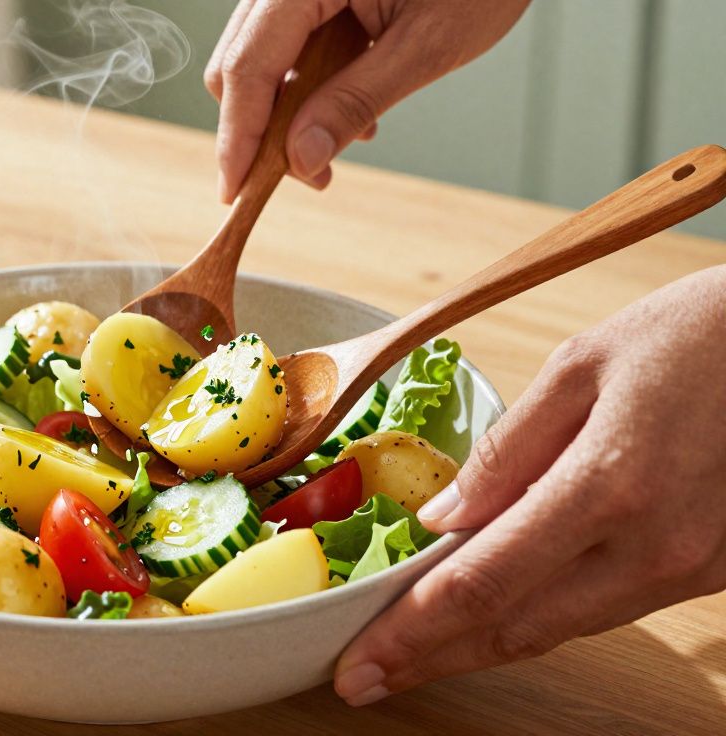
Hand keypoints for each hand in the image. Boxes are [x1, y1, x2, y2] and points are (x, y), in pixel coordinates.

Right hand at [205, 0, 528, 200]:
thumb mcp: (425, 45)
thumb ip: (355, 101)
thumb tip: (301, 160)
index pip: (247, 67)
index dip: (237, 136)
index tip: (235, 192)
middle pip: (239, 64)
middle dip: (260, 129)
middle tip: (302, 176)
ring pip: (259, 58)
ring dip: (286, 112)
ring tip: (334, 146)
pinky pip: (289, 45)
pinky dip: (307, 85)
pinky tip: (347, 109)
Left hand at [332, 265, 725, 705]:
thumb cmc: (698, 335)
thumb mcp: (581, 365)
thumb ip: (507, 450)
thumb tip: (442, 519)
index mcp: (609, 486)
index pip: (482, 583)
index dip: (411, 633)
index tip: (358, 663)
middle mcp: (653, 549)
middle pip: (516, 627)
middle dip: (430, 658)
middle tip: (363, 678)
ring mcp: (688, 570)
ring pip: (559, 628)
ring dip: (477, 647)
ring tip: (411, 654)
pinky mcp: (707, 574)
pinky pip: (602, 608)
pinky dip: (535, 618)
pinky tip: (489, 617)